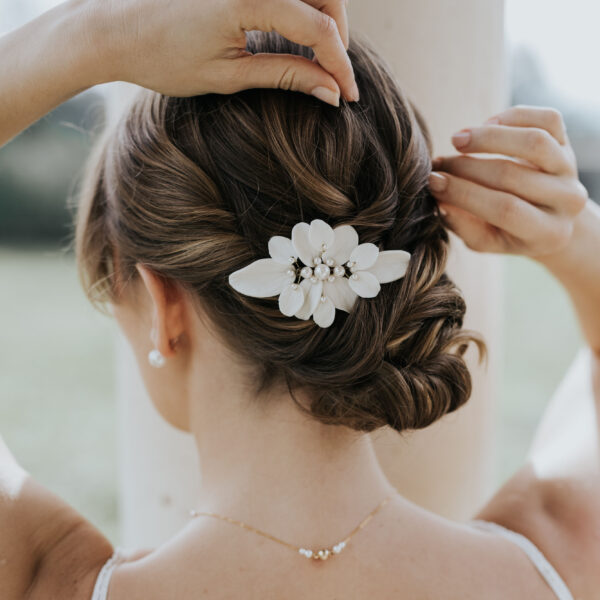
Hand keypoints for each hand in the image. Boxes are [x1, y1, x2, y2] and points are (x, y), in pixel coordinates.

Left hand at [89, 0, 356, 104]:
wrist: (114, 29)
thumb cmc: (163, 57)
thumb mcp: (228, 76)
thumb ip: (285, 75)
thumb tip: (328, 90)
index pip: (318, 29)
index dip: (340, 64)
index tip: (349, 95)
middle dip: (337, 36)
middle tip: (334, 77)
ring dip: (322, 18)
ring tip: (318, 59)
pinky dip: (300, 8)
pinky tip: (296, 35)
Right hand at [428, 105, 588, 259]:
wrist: (547, 215)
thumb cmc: (507, 230)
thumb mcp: (484, 239)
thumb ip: (462, 225)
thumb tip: (439, 199)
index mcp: (548, 232)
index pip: (505, 209)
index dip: (464, 194)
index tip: (433, 182)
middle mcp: (567, 200)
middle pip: (512, 176)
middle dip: (466, 168)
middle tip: (438, 165)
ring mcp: (571, 168)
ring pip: (533, 142)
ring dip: (488, 137)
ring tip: (456, 141)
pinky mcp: (569, 142)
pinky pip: (547, 119)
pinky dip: (512, 118)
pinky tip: (485, 126)